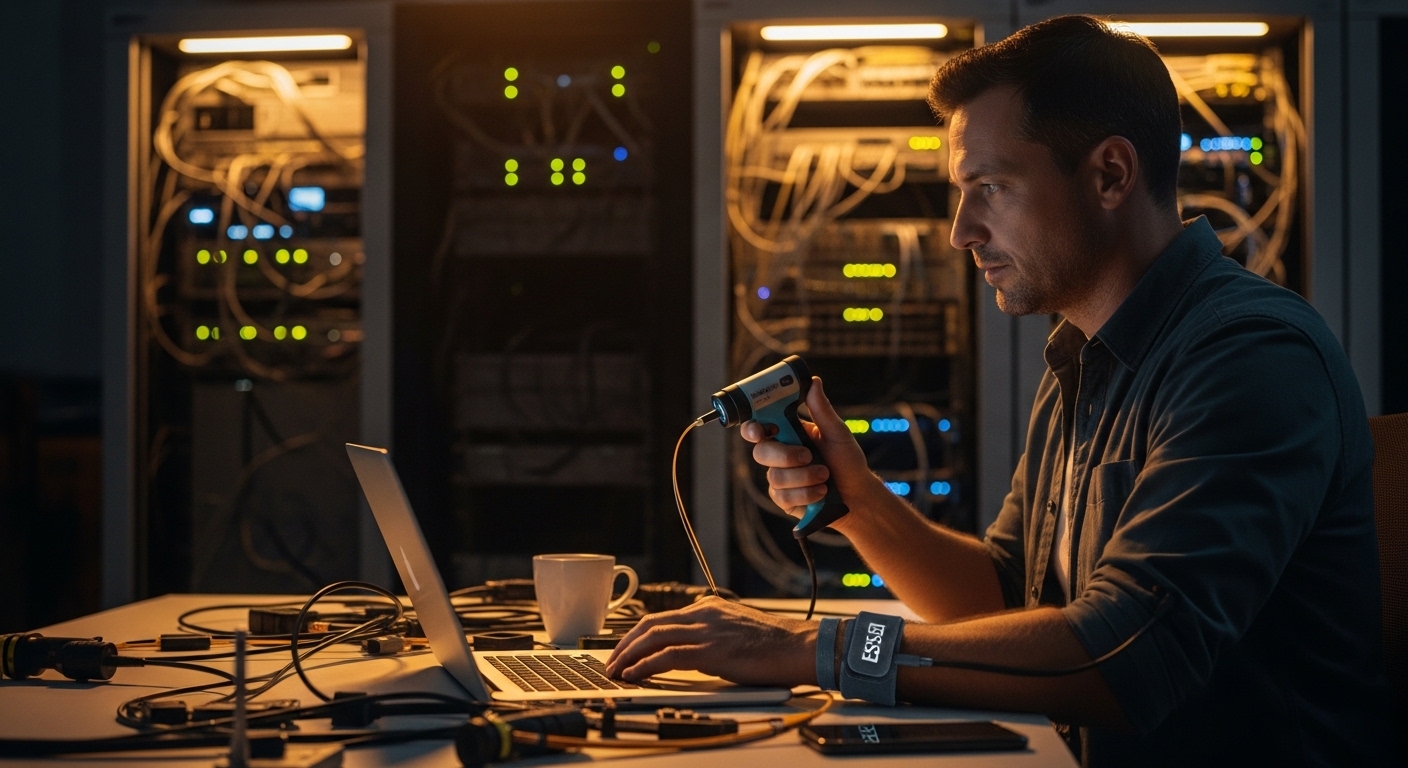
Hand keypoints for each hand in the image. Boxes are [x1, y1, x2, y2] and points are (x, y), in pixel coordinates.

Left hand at [604, 597, 815, 686]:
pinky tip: (635, 675)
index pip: (661, 618)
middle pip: (650, 625)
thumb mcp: (736, 629)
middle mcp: (704, 613)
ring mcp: (707, 630)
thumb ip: (712, 633)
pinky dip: (646, 665)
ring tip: (615, 670)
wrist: (799, 646)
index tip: (624, 650)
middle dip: (625, 644)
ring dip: (629, 655)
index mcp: (708, 607)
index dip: (637, 635)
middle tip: (611, 661)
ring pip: (654, 638)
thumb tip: (689, 651)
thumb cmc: (775, 644)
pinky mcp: (712, 650)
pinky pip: (669, 656)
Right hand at [741, 377, 878, 534]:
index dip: (752, 428)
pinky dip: (806, 494)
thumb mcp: (837, 432)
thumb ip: (822, 410)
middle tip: (808, 456)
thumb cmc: (847, 460)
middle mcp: (779, 454)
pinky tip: (820, 492)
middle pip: (761, 452)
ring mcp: (779, 478)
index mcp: (787, 433)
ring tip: (825, 476)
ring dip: (804, 477)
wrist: (856, 493)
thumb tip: (813, 381)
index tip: (760, 432)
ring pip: (775, 476)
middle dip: (786, 456)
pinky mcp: (783, 498)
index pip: (759, 427)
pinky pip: (783, 496)